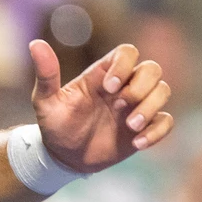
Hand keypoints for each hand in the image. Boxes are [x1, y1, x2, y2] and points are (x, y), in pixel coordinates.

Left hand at [30, 40, 174, 172]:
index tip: (108, 88)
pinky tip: (138, 144)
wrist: (64, 157)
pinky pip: (166, 121)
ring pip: (163, 90)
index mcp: (102, 75)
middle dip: (141, 86)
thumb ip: (46, 74)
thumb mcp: (45, 101)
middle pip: (152, 69)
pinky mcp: (144, 127)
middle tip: (119, 105)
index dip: (124, 65)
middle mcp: (124, 86)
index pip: (127, 52)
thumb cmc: (55, 125)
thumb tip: (35, 43)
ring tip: (130, 126)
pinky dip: (157, 131)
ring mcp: (136, 106)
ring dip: (151, 107)